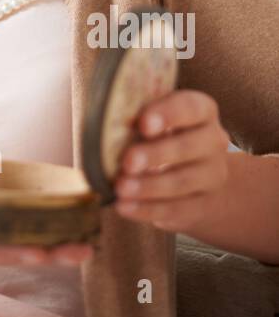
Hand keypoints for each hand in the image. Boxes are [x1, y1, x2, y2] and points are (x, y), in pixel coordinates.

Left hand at [114, 90, 230, 231]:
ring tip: (121, 188)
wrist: (197, 177)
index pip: (191, 107)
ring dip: (149, 186)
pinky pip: (177, 209)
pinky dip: (148, 209)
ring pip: (182, 182)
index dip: (168, 114)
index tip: (143, 124)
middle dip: (156, 154)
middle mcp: (213, 141)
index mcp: (202, 110)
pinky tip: (124, 207)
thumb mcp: (155, 119)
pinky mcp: (203, 205)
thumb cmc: (162, 135)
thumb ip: (137, 118)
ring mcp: (212, 175)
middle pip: (188, 147)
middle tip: (128, 161)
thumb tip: (104, 124)